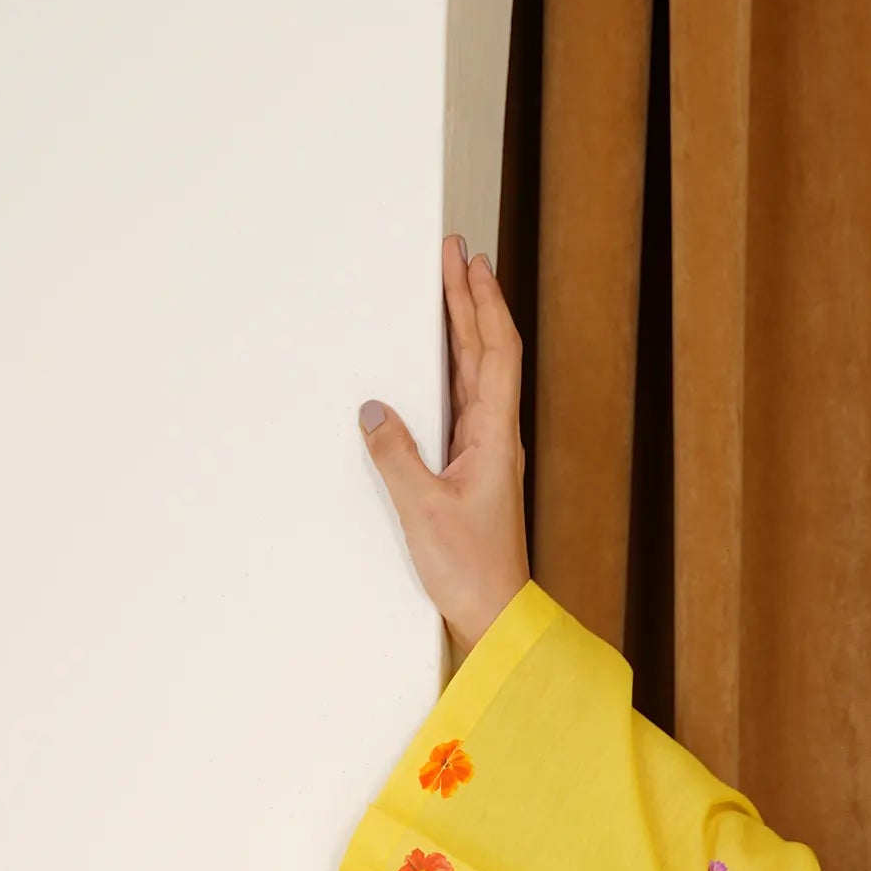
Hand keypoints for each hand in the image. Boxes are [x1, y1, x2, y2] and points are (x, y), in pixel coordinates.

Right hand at [358, 238, 530, 647]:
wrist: (496, 616)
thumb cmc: (470, 570)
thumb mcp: (422, 510)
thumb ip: (396, 456)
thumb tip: (373, 411)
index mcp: (495, 435)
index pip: (494, 350)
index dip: (481, 301)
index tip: (467, 260)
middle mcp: (497, 435)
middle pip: (486, 351)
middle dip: (471, 298)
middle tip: (455, 253)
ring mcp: (487, 451)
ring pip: (475, 373)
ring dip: (464, 328)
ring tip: (449, 288)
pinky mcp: (473, 468)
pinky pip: (463, 402)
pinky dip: (452, 368)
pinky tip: (438, 358)